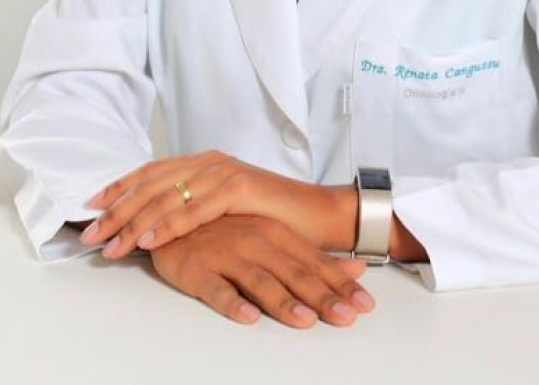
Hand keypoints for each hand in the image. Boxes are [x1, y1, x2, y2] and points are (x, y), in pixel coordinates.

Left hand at [80, 151, 353, 259]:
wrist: (315, 214)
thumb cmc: (270, 218)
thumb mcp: (223, 211)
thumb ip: (192, 209)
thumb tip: (151, 226)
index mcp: (203, 164)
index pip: (150, 172)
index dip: (119, 187)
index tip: (90, 206)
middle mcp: (209, 162)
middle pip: (151, 184)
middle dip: (117, 210)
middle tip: (91, 233)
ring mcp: (223, 172)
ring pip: (167, 197)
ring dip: (135, 222)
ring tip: (112, 244)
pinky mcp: (239, 187)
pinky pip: (194, 209)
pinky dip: (168, 225)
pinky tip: (148, 240)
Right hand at [148, 214, 375, 328]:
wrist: (173, 218)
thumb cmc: (227, 230)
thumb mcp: (274, 237)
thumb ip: (313, 257)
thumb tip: (356, 270)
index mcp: (276, 233)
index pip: (315, 262)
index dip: (341, 284)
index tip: (365, 305)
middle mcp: (255, 241)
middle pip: (294, 273)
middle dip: (323, 297)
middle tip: (347, 317)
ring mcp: (226, 255)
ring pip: (260, 281)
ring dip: (283, 302)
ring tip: (305, 320)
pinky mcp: (198, 269)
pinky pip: (216, 289)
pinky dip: (232, 303)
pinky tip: (247, 317)